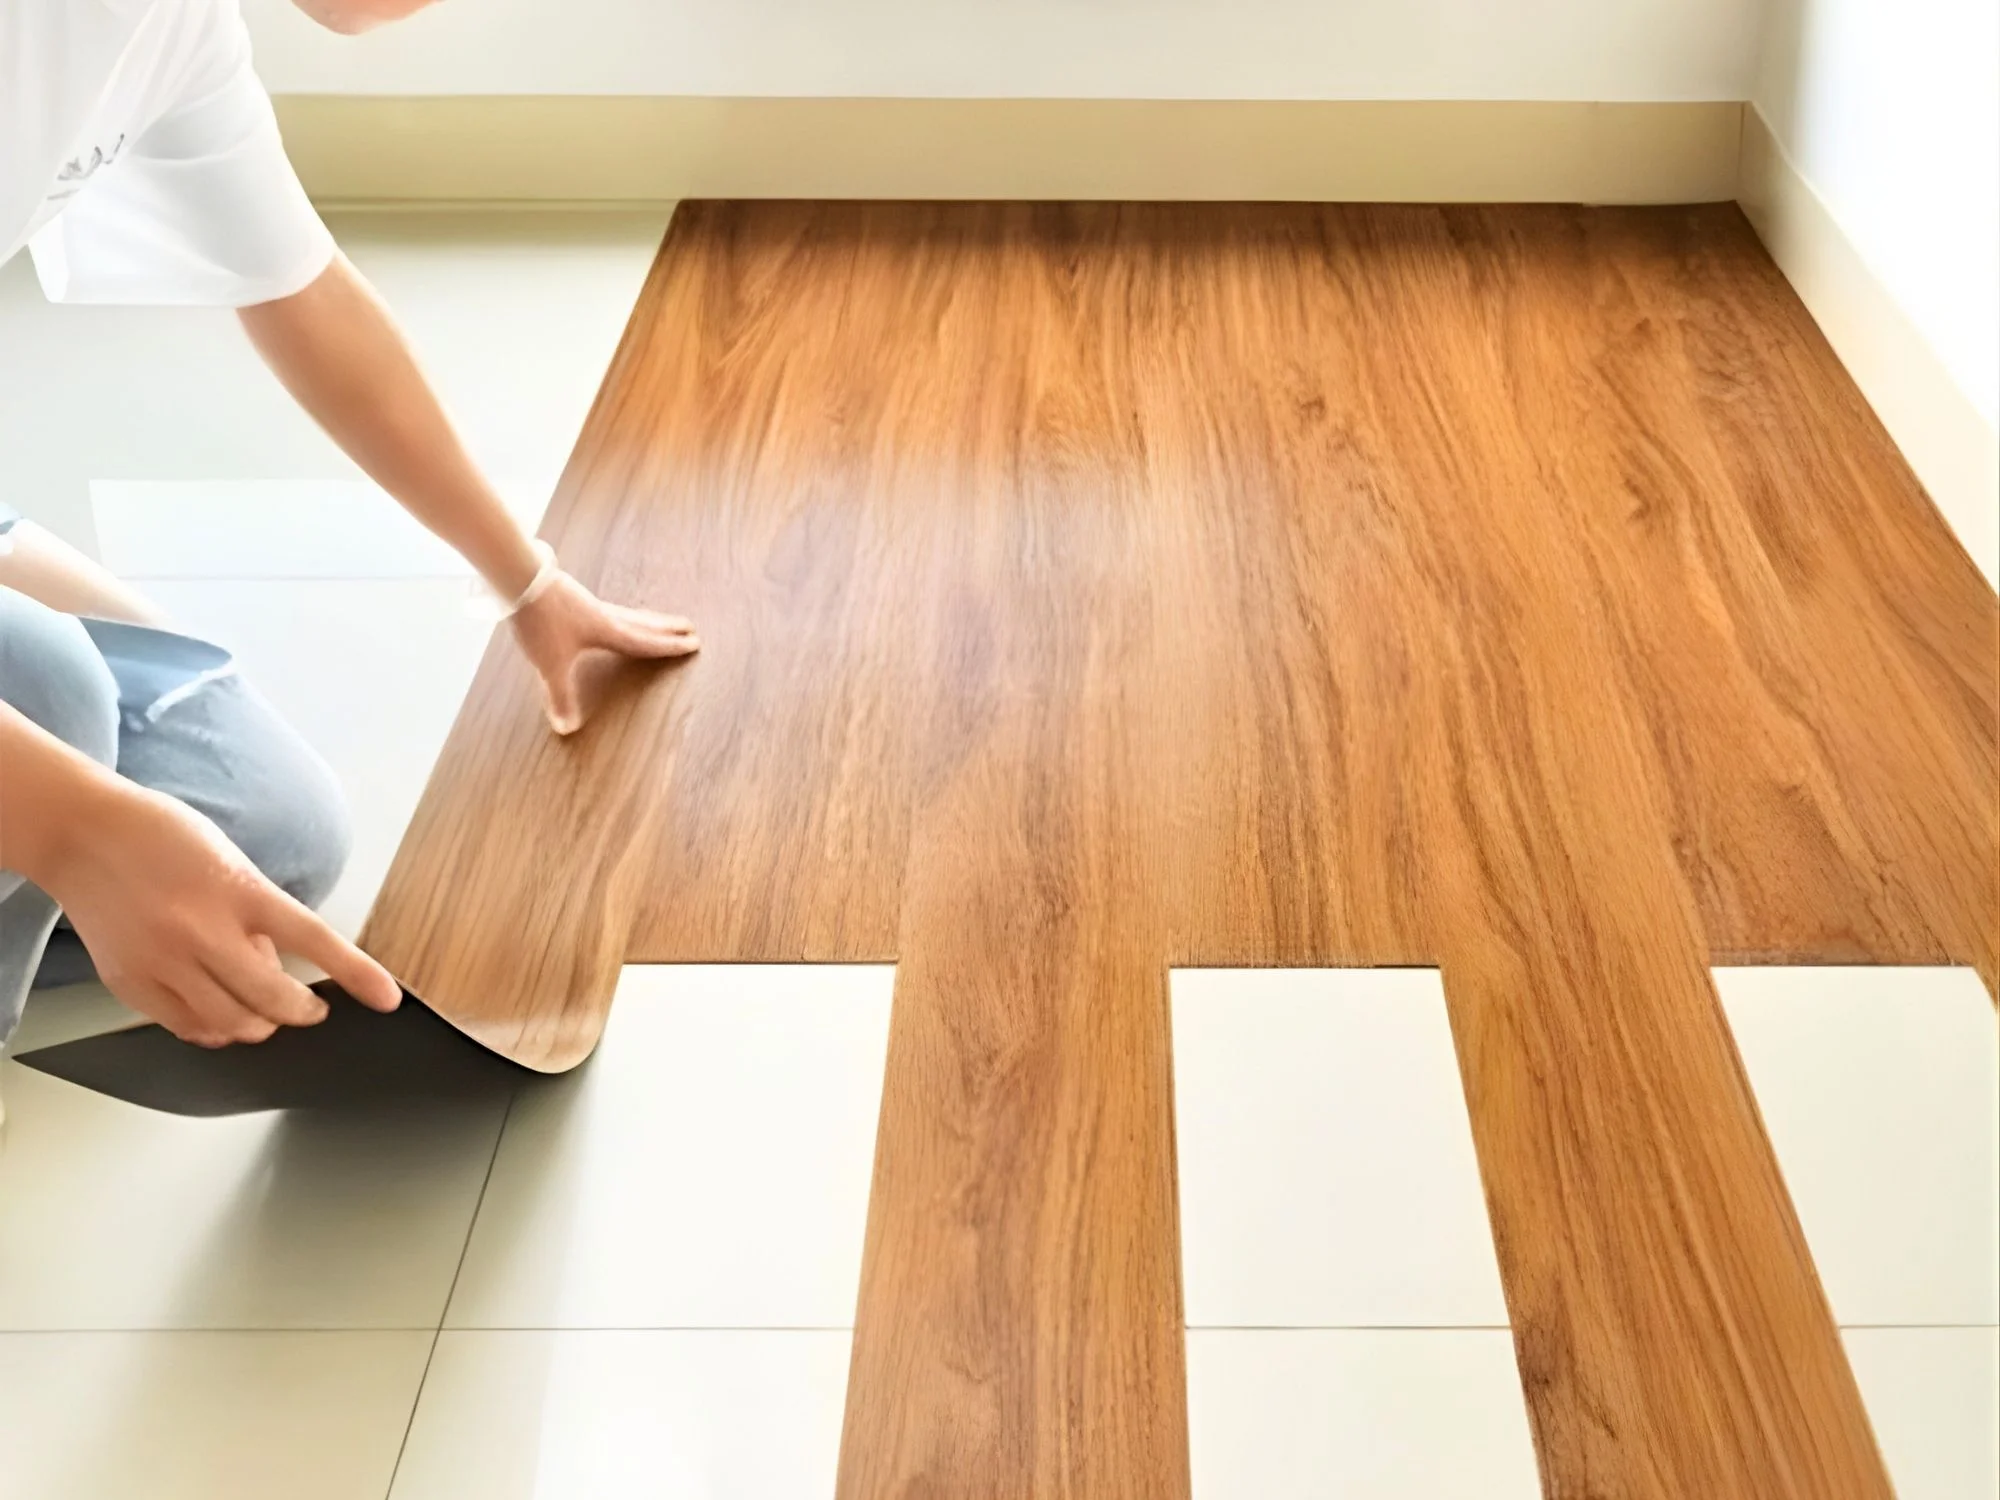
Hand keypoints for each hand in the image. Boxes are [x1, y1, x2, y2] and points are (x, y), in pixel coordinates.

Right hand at [42, 783, 401, 1046]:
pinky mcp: (130, 982)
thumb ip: (259, 915)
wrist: (83, 834)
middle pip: (272, 1000)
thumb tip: (277, 969)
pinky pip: (186, 1028)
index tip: (388, 998)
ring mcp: (162, 960)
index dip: (358, 974)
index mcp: (239, 889)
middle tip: (311, 1007)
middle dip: (303, 1011)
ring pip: (231, 1025)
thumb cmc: (162, 837)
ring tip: (265, 1012)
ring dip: (260, 1025)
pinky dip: (214, 1030)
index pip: (315, 940)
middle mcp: (201, 929)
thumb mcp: (232, 861)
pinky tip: (220, 1015)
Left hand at [508, 570, 699, 734]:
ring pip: (629, 614)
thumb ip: (560, 696)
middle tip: (690, 626)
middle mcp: (605, 616)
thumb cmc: (540, 622)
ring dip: (648, 619)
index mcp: (608, 631)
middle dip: (668, 628)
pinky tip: (611, 615)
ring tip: (659, 620)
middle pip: (644, 623)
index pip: (645, 642)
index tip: (694, 643)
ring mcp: (590, 604)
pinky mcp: (575, 598)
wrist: (520, 578)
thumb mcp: (550, 665)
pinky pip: (610, 609)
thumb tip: (567, 729)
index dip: (670, 646)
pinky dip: (622, 615)